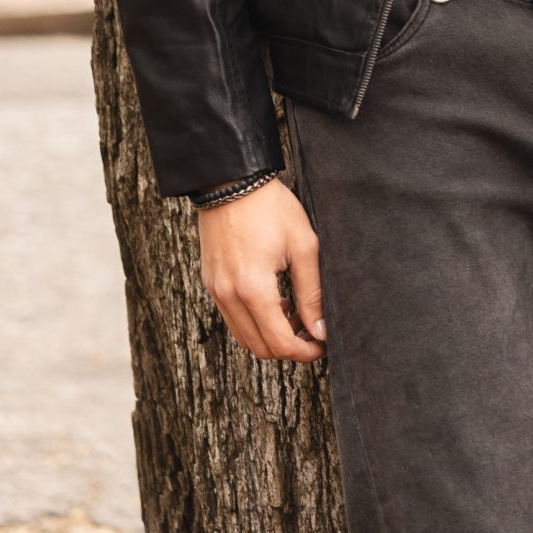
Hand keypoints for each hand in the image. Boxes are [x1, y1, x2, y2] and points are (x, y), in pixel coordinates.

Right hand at [197, 178, 326, 361]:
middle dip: (288, 348)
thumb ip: (313, 293)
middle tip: (312, 333)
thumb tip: (320, 330)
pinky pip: (232, 317)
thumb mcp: (303, 246)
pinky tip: (275, 300)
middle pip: (259, 347)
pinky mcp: (211, 282)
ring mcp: (216, 290)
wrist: (231, 181)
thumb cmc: (271, 208)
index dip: (304, 352)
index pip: (279, 342)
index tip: (321, 346)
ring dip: (270, 335)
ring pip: (244, 336)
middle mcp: (228, 295)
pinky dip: (254, 320)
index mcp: (253, 288)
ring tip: (295, 314)